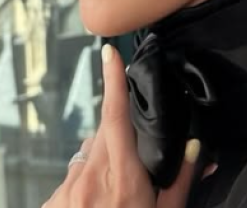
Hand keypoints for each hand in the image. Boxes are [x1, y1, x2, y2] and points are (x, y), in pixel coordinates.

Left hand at [42, 44, 199, 207]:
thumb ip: (180, 180)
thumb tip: (194, 148)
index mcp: (123, 178)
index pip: (116, 116)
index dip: (112, 81)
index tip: (110, 53)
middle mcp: (91, 180)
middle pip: (101, 136)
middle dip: (116, 142)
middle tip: (131, 171)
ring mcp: (67, 192)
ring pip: (85, 159)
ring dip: (99, 168)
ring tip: (112, 198)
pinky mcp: (52, 203)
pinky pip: (70, 181)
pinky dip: (83, 187)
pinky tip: (95, 206)